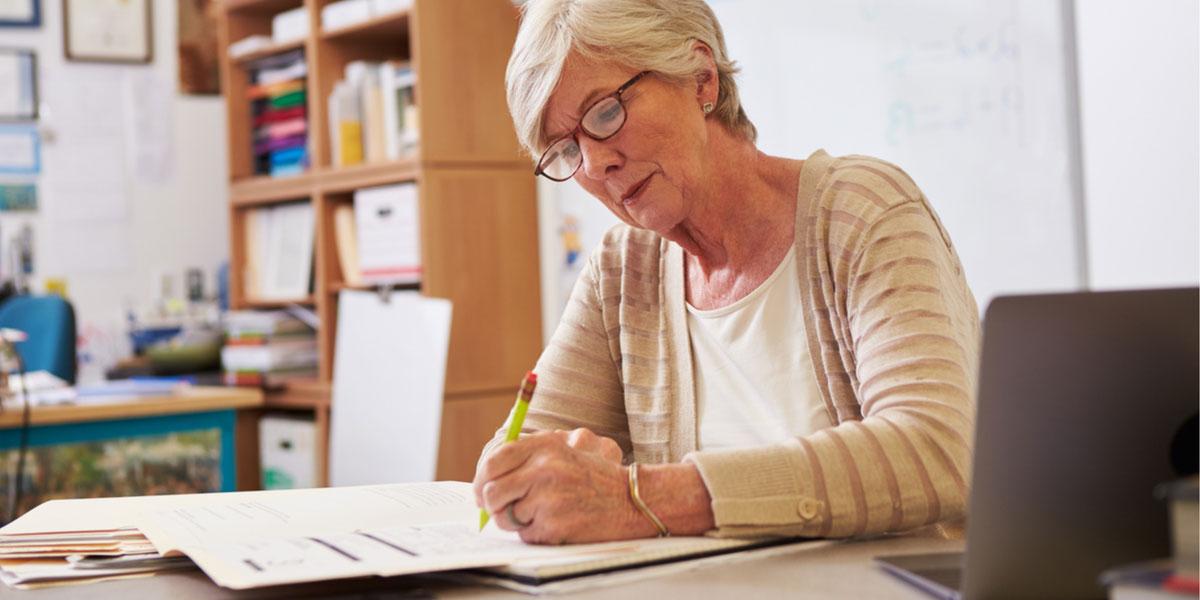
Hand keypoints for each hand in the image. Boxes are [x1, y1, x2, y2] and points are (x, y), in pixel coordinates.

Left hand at [472, 429, 654, 543]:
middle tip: (502, 510)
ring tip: (540, 514)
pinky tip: (556, 523)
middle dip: (492, 506)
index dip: (481, 479)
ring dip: (516, 521)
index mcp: (545, 446)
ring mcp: (549, 498)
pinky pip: (525, 535)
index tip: (481, 491)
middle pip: (492, 492)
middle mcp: (545, 469)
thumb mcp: (564, 450)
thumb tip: (487, 478)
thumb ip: (528, 456)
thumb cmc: (595, 476)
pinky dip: (535, 534)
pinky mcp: (554, 525)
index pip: (495, 461)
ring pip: (505, 517)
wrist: (632, 499)